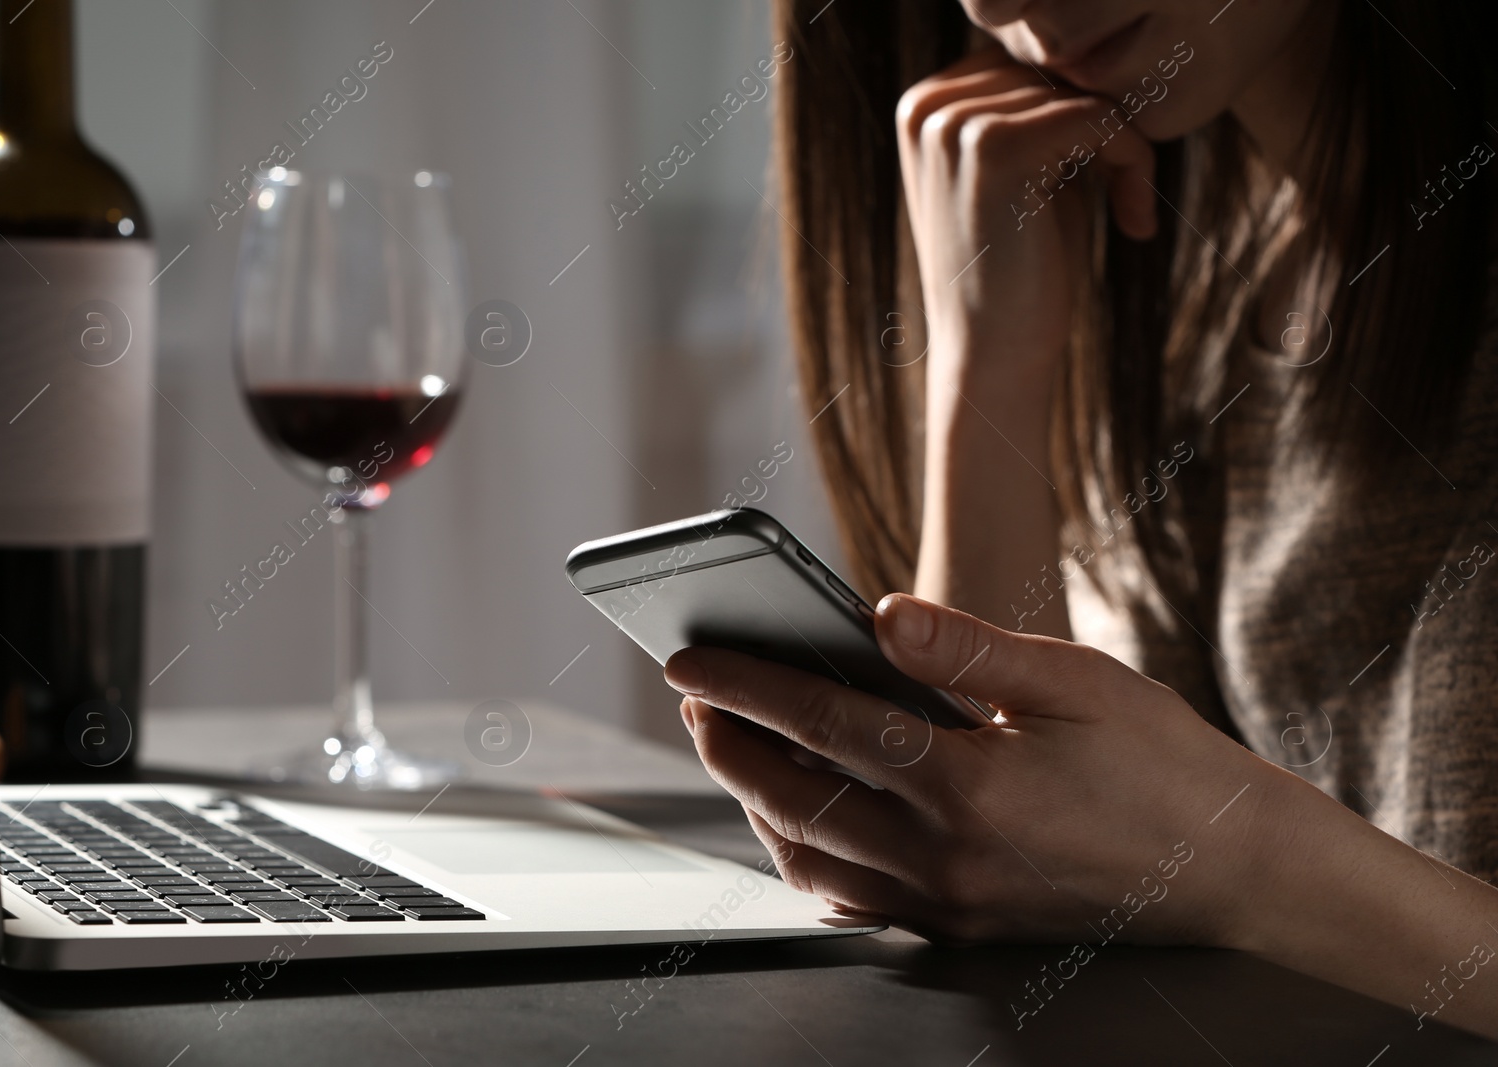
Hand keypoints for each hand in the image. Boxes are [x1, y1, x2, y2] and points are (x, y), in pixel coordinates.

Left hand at [665, 593, 1297, 948]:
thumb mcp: (1076, 682)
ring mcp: (951, 906)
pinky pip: (855, 903)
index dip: (747, 687)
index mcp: (972, 787)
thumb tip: (877, 611)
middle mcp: (948, 859)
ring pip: (813, 863)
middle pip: (797, 800)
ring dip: (757, 803)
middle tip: (693, 698)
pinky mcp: (962, 930)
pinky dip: (808, 860)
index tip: (688, 661)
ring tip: (734, 747)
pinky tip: (799, 819)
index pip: (825, 727)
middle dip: (729, 746)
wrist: (1237, 874)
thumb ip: (967, 647)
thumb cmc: (1164, 766)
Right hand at [896, 44, 1156, 400]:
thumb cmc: (1020, 273)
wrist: (994, 357)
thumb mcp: (1025, 174)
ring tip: (1126, 214)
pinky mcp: (994, 148)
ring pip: (1082, 93)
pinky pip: (1098, 118)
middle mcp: (927, 108)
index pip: (1028, 65)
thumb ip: (1041, 110)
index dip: (1079, 112)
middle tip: (1126, 201)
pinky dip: (1133, 164)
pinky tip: (1132, 223)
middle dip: (1105, 128)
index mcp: (922, 108)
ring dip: (1125, 151)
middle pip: (1055, 71)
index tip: (1105, 181)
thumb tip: (1096, 47)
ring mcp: (955, 125)